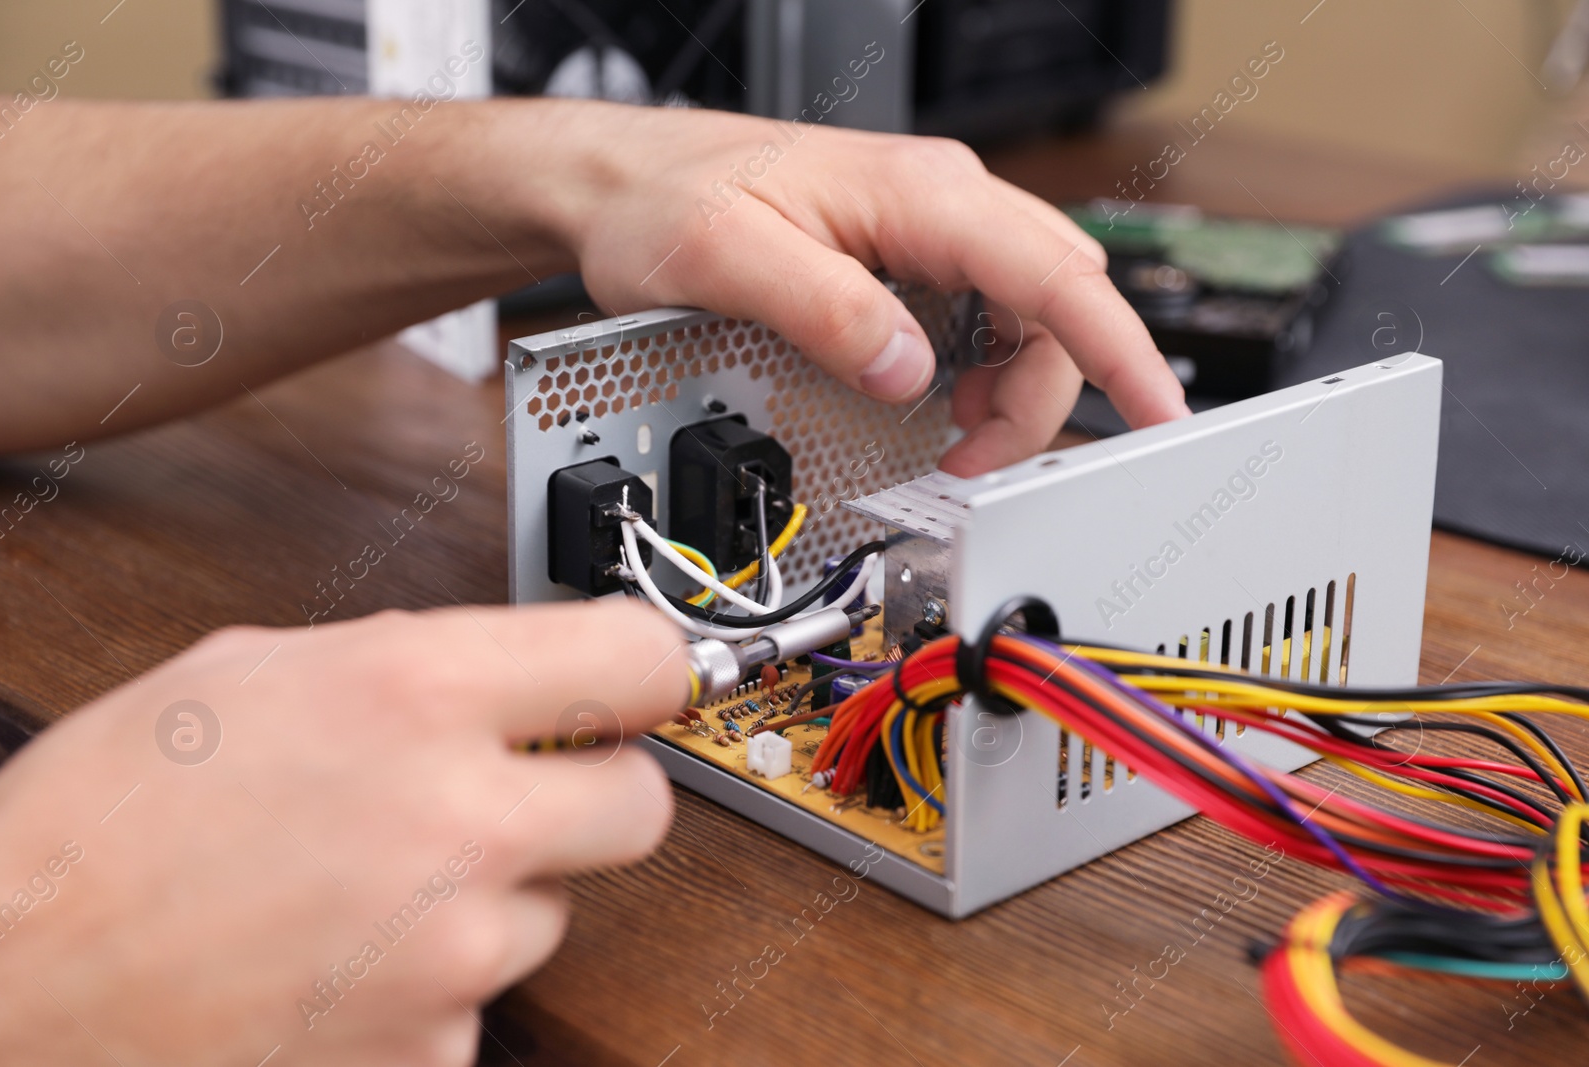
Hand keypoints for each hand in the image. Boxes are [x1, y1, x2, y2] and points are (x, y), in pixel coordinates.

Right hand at [0, 601, 685, 1065]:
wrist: (9, 994)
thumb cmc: (96, 832)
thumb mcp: (246, 678)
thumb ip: (401, 664)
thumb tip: (493, 672)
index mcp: (413, 696)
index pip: (642, 657)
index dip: (651, 666)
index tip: (644, 679)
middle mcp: (456, 823)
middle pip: (642, 804)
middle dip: (593, 794)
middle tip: (523, 794)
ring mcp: (451, 954)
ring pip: (551, 913)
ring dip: (489, 898)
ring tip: (369, 891)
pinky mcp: (430, 1054)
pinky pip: (477, 1005)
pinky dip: (429, 987)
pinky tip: (341, 963)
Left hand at [539, 102, 1189, 474]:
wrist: (626, 180)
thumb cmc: (666, 200)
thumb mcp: (727, 259)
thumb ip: (826, 313)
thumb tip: (908, 371)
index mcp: (917, 194)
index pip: (1056, 273)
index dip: (1122, 350)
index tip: (1162, 412)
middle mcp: (940, 202)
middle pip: (1056, 303)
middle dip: (1044, 394)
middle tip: (975, 461)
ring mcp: (930, 228)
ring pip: (1028, 317)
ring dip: (1011, 392)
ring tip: (950, 441)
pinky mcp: (910, 257)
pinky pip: (984, 320)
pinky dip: (981, 376)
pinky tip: (938, 405)